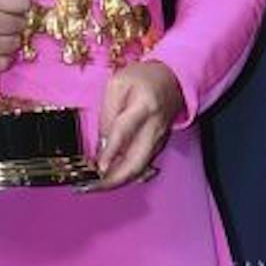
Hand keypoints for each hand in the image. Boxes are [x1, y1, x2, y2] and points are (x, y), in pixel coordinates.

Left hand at [94, 60, 182, 187]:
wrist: (174, 79)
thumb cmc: (144, 78)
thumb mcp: (118, 84)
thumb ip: (108, 113)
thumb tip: (102, 144)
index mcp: (144, 107)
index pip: (125, 132)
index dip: (111, 152)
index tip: (98, 168)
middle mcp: (155, 128)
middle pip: (136, 163)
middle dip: (113, 180)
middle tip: (90, 187)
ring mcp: (159, 141)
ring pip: (139, 169)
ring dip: (117, 181)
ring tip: (93, 186)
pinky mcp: (158, 147)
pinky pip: (141, 166)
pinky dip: (124, 175)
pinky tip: (108, 179)